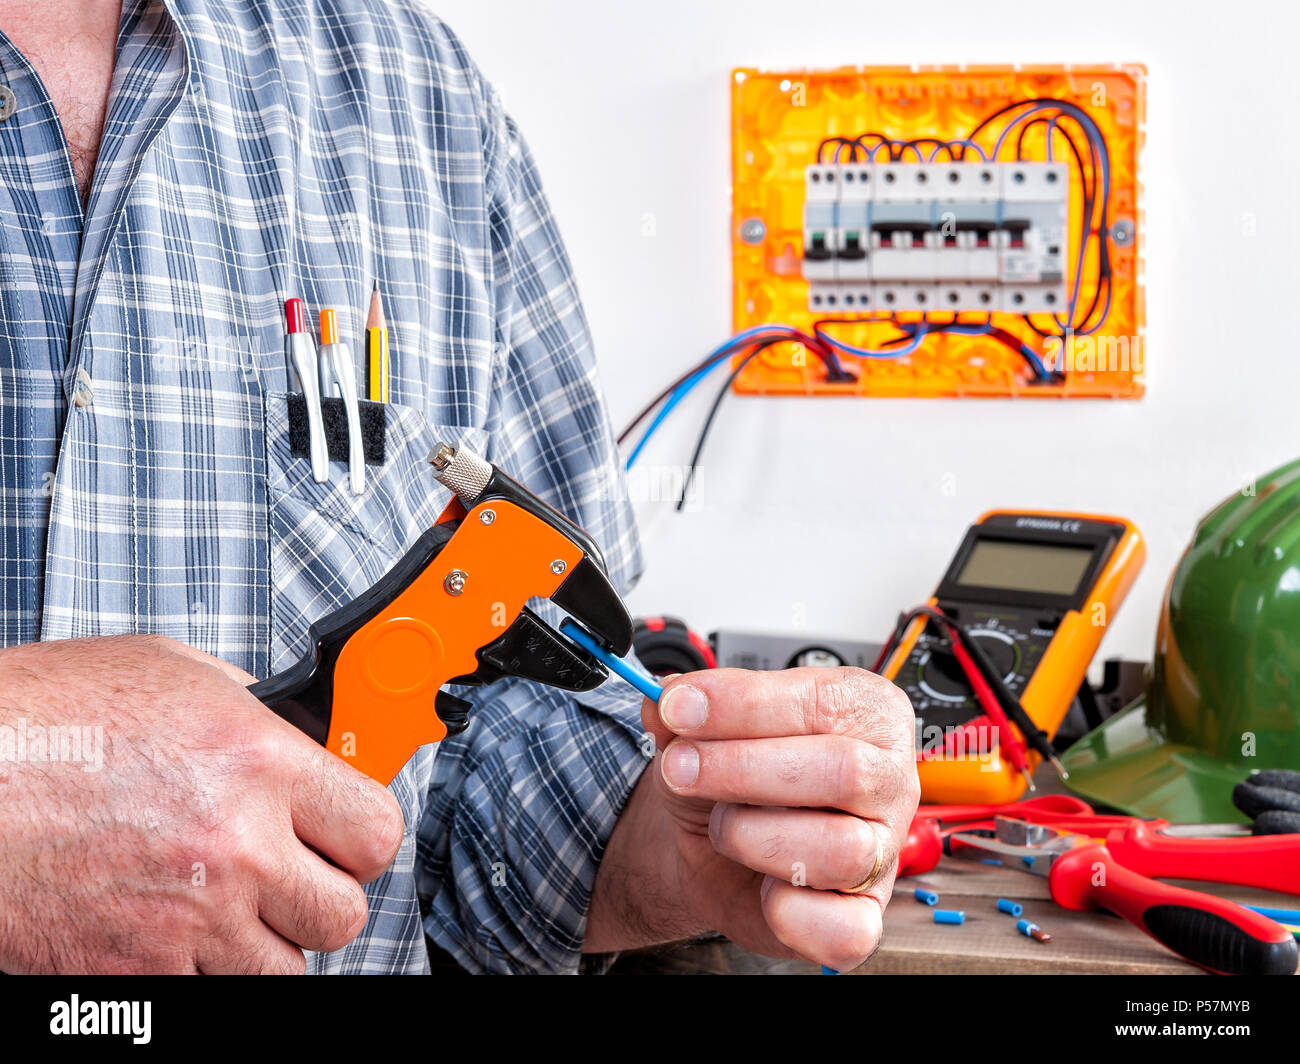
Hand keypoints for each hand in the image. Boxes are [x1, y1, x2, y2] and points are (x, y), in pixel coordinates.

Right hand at [0, 634, 403, 972]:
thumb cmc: (44, 716)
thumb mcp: (169, 672)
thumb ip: (253, 708)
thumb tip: (300, 733)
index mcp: (257, 762)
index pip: (376, 828)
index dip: (366, 836)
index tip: (348, 834)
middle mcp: (234, 846)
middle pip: (342, 914)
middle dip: (323, 896)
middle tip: (291, 875)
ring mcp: (185, 919)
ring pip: (283, 971)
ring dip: (266, 943)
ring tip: (229, 905)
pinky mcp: (132, 973)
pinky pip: (207, 994)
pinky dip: (198, 971)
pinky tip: (171, 927)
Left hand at [587, 667, 917, 972]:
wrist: (715, 846)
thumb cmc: (731, 778)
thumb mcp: (700, 730)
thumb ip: (682, 711)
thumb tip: (661, 701)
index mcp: (866, 712)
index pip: (821, 701)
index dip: (742, 704)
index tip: (677, 708)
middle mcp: (887, 779)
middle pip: (844, 771)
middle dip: (742, 768)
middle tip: (680, 769)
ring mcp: (883, 852)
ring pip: (842, 850)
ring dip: (754, 837)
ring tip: (723, 828)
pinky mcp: (863, 918)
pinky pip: (843, 929)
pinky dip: (785, 911)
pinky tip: (758, 887)